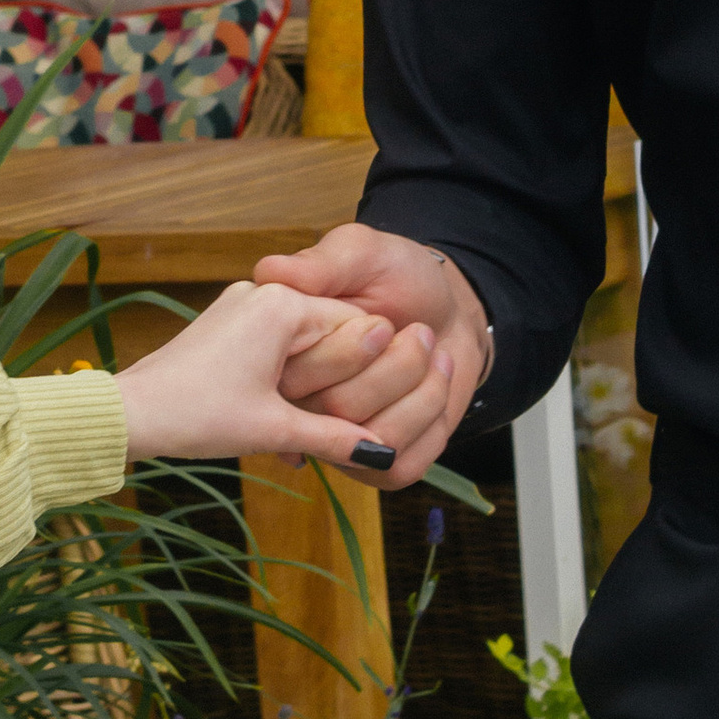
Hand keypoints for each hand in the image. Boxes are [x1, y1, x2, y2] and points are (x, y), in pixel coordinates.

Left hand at [115, 283, 420, 481]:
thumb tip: (380, 454)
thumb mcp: (275, 430)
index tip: (371, 410)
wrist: (131, 414)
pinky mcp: (225, 324)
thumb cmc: (199, 415)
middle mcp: (264, 293)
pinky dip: (282, 383)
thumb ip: (335, 437)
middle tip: (338, 431)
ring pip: (301, 345)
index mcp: (283, 304)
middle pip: (330, 335)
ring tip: (305, 437)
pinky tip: (279, 427)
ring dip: (308, 391)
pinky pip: (273, 347)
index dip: (370, 372)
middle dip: (335, 386)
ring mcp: (241, 306)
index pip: (360, 327)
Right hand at [250, 220, 494, 485]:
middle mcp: (300, 401)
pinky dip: (432, 424)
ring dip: (422, 394)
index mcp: (283, 350)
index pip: (298, 374)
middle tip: (422, 333)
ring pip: (373, 440)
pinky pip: (398, 466)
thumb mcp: (362, 252)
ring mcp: (336, 439)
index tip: (385, 323)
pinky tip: (435, 387)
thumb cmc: (398, 276)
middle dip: (396, 369)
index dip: (349, 353)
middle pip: (338, 410)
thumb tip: (269, 271)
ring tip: (435, 356)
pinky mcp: (374, 464)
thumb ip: (321, 263)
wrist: (449, 312)